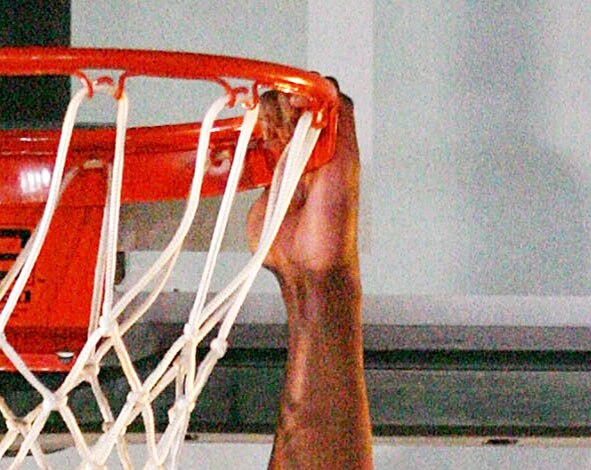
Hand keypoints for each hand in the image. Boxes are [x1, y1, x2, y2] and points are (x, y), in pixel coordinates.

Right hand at [260, 89, 359, 295]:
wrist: (308, 265)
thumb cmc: (334, 222)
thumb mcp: (346, 164)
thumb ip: (341, 121)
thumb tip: (328, 84)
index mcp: (330, 141)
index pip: (314, 98)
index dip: (302, 91)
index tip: (293, 102)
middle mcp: (307, 148)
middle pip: (287, 106)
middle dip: (279, 105)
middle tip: (280, 125)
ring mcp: (283, 163)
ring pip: (268, 124)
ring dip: (262, 120)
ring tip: (263, 133)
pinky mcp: (262, 181)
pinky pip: (250, 152)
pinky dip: (244, 142)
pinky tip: (244, 139)